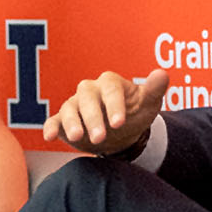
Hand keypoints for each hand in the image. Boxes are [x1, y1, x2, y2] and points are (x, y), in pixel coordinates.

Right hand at [42, 69, 170, 155]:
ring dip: (72, 123)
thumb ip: (154, 89)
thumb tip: (162, 74)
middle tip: (100, 137)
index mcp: (110, 83)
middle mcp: (90, 90)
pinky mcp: (64, 120)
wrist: (122, 131)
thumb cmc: (135, 112)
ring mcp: (75, 104)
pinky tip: (50, 136)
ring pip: (70, 109)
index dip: (114, 105)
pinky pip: (55, 120)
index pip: (111, 90)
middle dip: (93, 118)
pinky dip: (51, 127)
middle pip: (88, 98)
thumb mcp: (148, 102)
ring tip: (78, 138)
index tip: (119, 123)